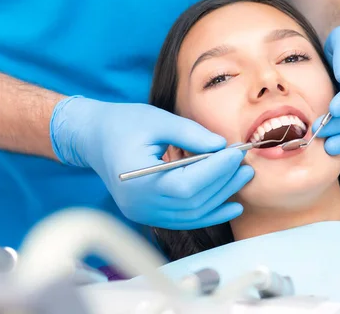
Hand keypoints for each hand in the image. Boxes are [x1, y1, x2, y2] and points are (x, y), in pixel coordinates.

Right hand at [50, 96, 253, 229]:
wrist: (94, 138)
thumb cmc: (124, 123)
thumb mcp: (157, 120)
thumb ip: (190, 134)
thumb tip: (222, 145)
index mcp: (138, 180)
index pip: (187, 185)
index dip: (217, 171)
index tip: (236, 153)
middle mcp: (140, 205)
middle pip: (193, 202)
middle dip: (224, 182)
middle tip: (245, 164)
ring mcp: (144, 214)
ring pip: (192, 214)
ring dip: (221, 197)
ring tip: (243, 177)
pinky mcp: (150, 214)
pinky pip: (185, 219)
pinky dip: (209, 213)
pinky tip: (232, 205)